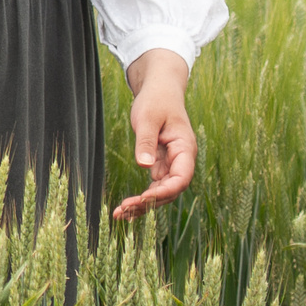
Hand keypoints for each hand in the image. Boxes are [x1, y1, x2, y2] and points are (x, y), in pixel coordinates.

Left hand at [112, 49, 196, 220]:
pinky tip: (125, 208)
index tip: (143, 198)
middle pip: (171, 190)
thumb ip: (146, 141)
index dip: (165, 191)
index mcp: (185, 148)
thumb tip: (143, 166)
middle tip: (123, 210)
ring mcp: (171, 164)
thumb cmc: (156, 101)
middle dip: (149, 202)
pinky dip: (141, 197)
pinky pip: (153, 185)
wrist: (160, 90)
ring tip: (120, 214)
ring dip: (143, 204)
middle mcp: (182, 160)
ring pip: (161, 191)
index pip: (182, 178)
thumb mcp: (147, 117)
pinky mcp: (160, 164)